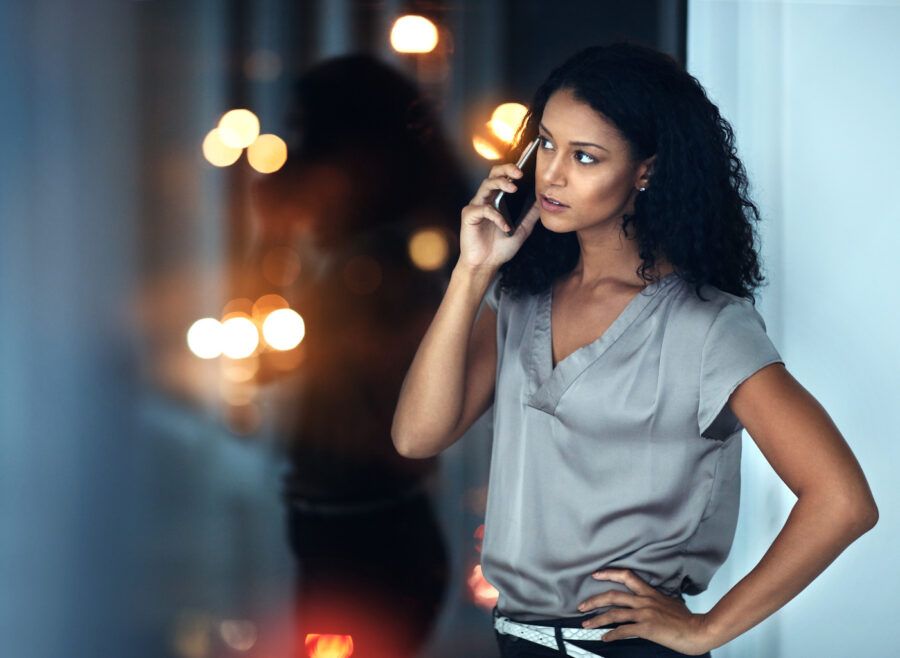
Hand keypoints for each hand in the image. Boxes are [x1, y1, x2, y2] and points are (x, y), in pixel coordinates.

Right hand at [458, 162, 540, 270]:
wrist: (486, 265)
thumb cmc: (500, 247)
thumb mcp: (522, 229)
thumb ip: (530, 214)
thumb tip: (543, 199)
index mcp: (498, 199)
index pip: (505, 177)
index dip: (514, 167)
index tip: (528, 159)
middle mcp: (486, 199)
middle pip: (493, 174)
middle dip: (506, 169)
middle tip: (519, 172)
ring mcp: (476, 205)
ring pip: (486, 185)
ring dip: (500, 183)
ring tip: (513, 188)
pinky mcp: (469, 215)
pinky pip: (483, 209)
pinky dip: (496, 216)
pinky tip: (505, 226)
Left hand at [578, 568, 712, 655]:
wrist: (699, 630)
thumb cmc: (687, 619)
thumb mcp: (670, 601)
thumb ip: (656, 599)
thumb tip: (650, 601)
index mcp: (650, 592)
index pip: (626, 575)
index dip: (609, 573)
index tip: (596, 574)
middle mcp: (644, 600)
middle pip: (612, 595)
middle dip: (594, 600)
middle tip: (581, 606)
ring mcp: (644, 613)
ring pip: (614, 613)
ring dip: (597, 619)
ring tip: (586, 624)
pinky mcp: (647, 628)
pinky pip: (623, 630)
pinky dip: (611, 634)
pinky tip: (604, 637)